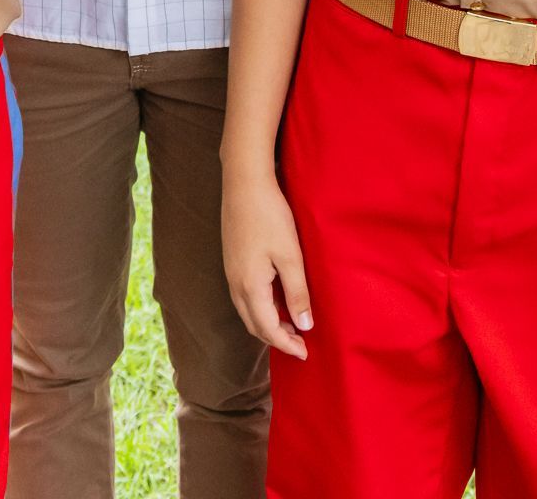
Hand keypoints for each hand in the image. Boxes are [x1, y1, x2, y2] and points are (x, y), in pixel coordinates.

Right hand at [222, 169, 312, 359]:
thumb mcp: (290, 255)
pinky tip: (276, 298)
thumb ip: (297, 292)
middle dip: (276, 338)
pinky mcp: (232, 260)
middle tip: (300, 342)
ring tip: (291, 323)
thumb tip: (304, 325)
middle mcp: (235, 284)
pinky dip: (260, 307)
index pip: (268, 329)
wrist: (244, 182)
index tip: (306, 353)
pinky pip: (244, 296)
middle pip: (254, 325)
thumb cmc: (269, 216)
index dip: (287, 344)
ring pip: (247, 311)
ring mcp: (230, 272)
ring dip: (268, 323)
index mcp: (250, 286)